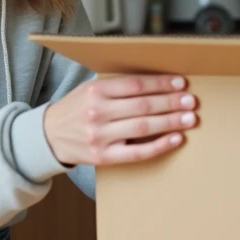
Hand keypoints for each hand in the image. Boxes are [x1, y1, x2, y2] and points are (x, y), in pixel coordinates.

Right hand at [43, 74, 197, 165]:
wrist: (48, 136)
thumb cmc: (75, 110)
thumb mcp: (90, 90)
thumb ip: (117, 87)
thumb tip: (157, 84)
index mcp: (95, 91)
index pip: (135, 85)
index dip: (161, 83)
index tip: (181, 83)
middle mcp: (98, 112)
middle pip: (143, 105)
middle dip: (171, 102)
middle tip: (191, 101)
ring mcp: (101, 136)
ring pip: (143, 127)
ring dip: (170, 122)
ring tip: (189, 118)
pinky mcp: (104, 156)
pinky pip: (137, 152)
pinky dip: (159, 145)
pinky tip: (176, 139)